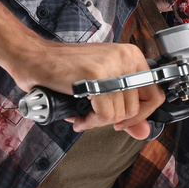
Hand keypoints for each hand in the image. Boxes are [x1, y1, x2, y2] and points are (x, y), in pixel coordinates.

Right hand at [9, 39, 164, 139]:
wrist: (33, 57)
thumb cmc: (63, 69)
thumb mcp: (101, 85)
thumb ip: (125, 107)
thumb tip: (144, 132)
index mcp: (131, 55)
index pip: (155, 93)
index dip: (140, 114)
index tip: (122, 119)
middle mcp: (125, 57)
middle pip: (137, 108)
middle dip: (115, 120)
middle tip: (97, 116)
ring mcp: (112, 65)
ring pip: (120, 114)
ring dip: (98, 121)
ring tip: (83, 114)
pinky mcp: (96, 76)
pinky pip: (105, 114)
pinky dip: (90, 122)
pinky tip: (78, 116)